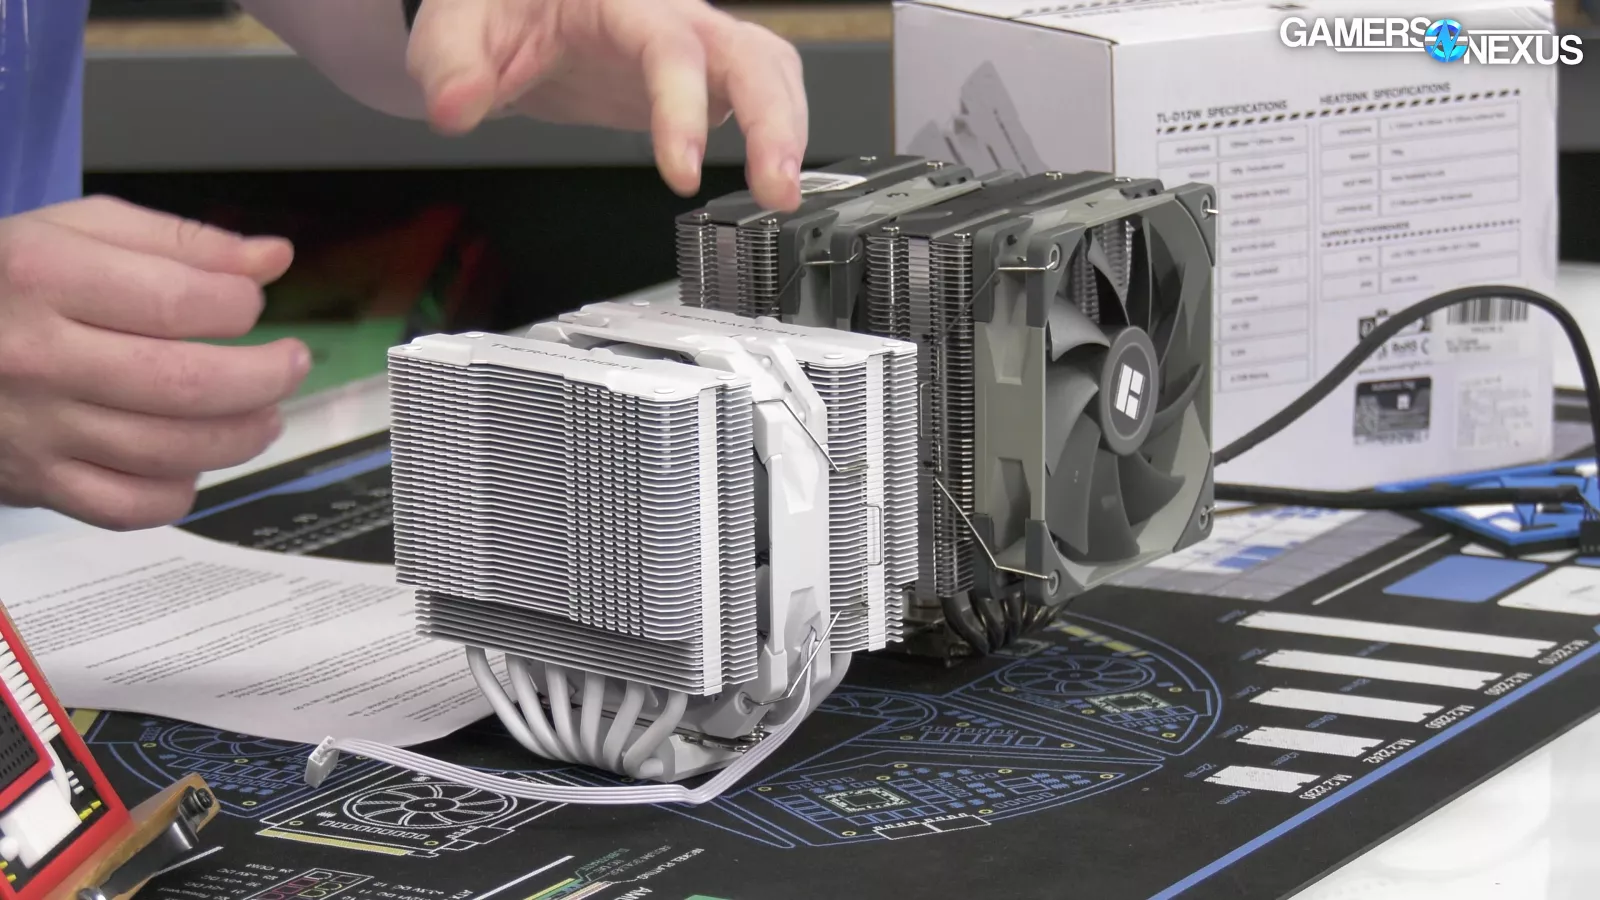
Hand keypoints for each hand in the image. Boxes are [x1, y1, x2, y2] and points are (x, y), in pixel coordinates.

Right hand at [0, 197, 309, 529]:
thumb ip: (180, 242)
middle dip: (265, 377)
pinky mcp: (35, 484)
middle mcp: (35, 357)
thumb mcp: (75, 230)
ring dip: (243, 435)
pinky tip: (193, 457)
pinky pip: (132, 506)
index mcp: (42, 277)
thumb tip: (272, 258)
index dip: (239, 304)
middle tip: (289, 363)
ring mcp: (34, 429)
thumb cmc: (2, 282)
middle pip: (187, 385)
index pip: (178, 302)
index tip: (249, 302)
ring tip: (263, 411)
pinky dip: (182, 488)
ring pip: (172, 452)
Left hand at [406, 0, 808, 209]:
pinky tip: (772, 176)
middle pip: (751, 54)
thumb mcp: (456, 28)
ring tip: (783, 193)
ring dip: (789, 129)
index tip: (681, 172)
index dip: (683, 110)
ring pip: (769, 70)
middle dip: (774, 120)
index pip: (670, 48)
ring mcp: (693, 46)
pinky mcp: (701, 77)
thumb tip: (455, 108)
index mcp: (620, 1)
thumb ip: (453, 67)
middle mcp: (671, 16)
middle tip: (777, 188)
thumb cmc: (497, 9)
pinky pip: (760, 92)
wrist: (517, 11)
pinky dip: (779, 130)